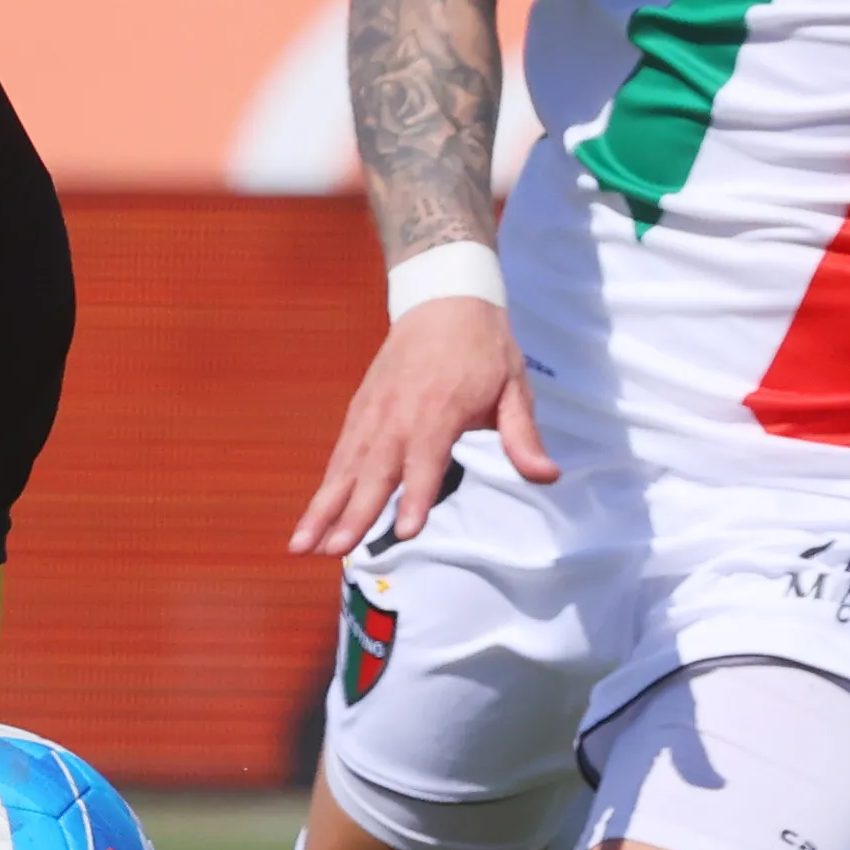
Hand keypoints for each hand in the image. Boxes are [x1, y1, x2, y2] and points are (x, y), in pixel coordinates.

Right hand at [292, 299, 554, 555]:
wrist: (441, 299)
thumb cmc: (482, 347)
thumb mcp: (513, 387)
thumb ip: (522, 436)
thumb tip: (546, 475)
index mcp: (439, 410)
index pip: (425, 460)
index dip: (415, 496)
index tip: (405, 531)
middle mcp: (398, 416)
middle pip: (373, 472)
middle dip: (352, 514)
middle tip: (334, 550)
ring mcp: (372, 414)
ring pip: (344, 469)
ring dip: (323, 509)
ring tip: (302, 545)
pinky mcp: (359, 412)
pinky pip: (339, 456)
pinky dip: (324, 487)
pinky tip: (312, 518)